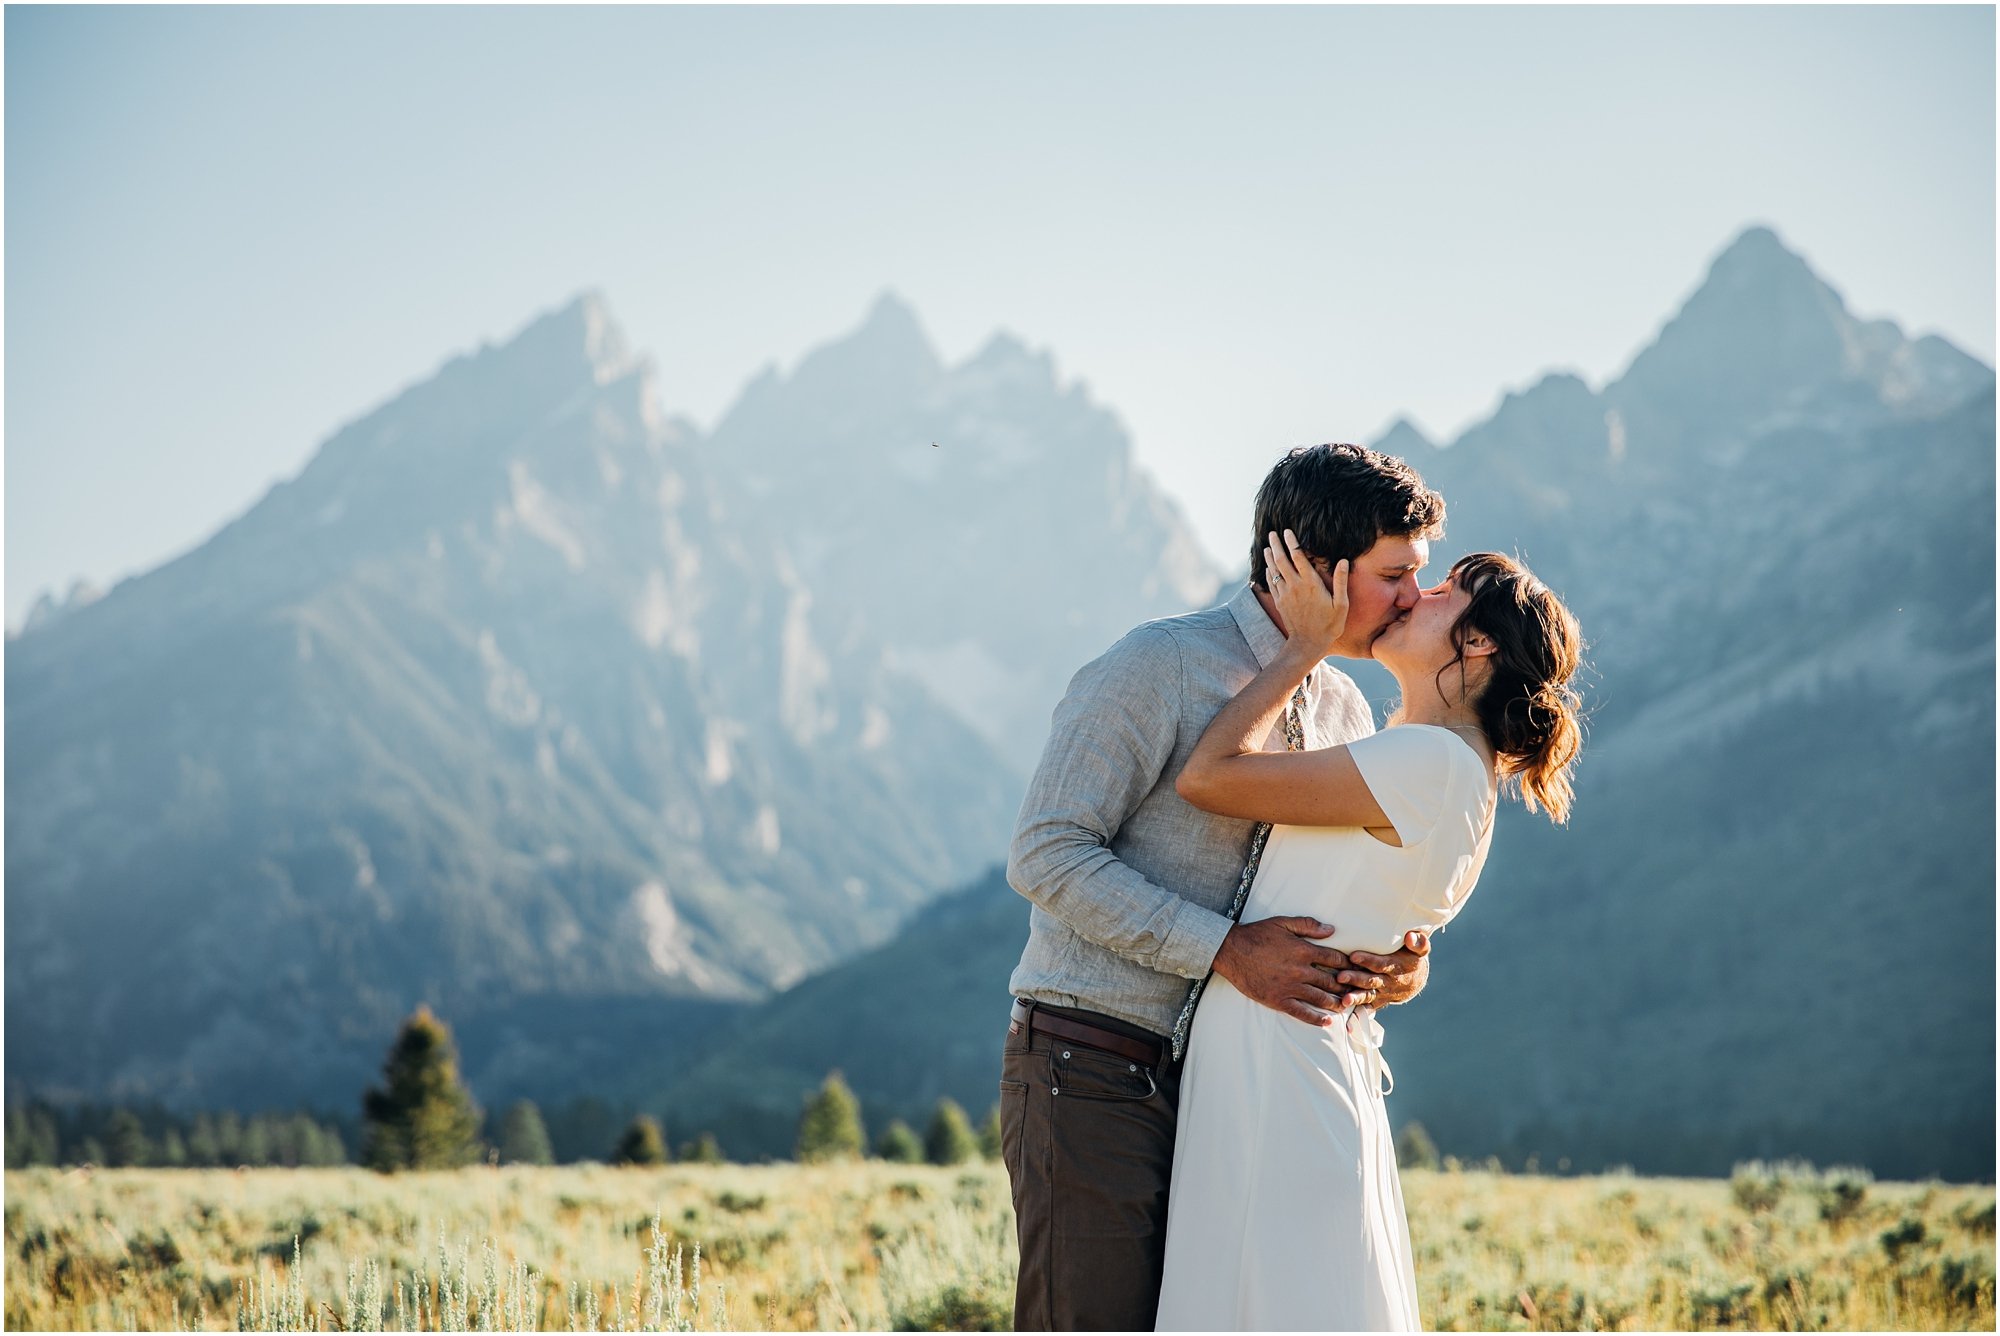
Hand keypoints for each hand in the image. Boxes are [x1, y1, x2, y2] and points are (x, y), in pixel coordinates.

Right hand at [1212, 916, 1356, 1025]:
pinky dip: (1317, 1019)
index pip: (1335, 959)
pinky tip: (1327, 1022)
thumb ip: (1308, 925)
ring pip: (1321, 998)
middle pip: (1332, 981)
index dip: (1348, 964)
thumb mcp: (1283, 923)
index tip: (1356, 968)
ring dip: (1337, 1003)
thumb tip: (1331, 930)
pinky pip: (1302, 1013)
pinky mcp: (1279, 1000)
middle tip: (1358, 991)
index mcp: (1303, 951)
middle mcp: (1300, 971)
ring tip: (1346, 1006)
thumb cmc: (1257, 935)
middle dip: (1347, 986)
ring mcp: (1290, 987)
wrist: (1232, 951)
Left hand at [1266, 529, 1347, 660]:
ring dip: (1270, 557)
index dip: (1292, 542)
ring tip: (1267, 546)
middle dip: (1276, 544)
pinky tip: (1268, 568)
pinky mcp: (1279, 602)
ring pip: (1273, 570)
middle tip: (1272, 533)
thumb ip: (1340, 581)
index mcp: (1310, 583)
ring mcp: (1285, 594)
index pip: (1298, 557)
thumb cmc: (1329, 625)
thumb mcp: (1341, 604)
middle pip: (1281, 560)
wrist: (1307, 644)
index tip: (1287, 531)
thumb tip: (1343, 561)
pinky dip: (1268, 572)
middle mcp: (1295, 586)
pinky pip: (1271, 583)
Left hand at [1332, 930, 1431, 1007]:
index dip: (1368, 961)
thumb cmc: (1412, 958)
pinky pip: (1368, 1005)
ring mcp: (1383, 993)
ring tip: (1344, 1000)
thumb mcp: (1420, 949)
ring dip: (1356, 997)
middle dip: (1356, 979)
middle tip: (1341, 977)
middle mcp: (1389, 981)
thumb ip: (1418, 942)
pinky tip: (1345, 1009)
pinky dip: (1357, 1008)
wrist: (1415, 980)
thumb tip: (1410, 936)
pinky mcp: (1378, 1000)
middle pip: (1371, 980)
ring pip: (1368, 995)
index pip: (1381, 964)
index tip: (1353, 956)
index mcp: (1397, 967)